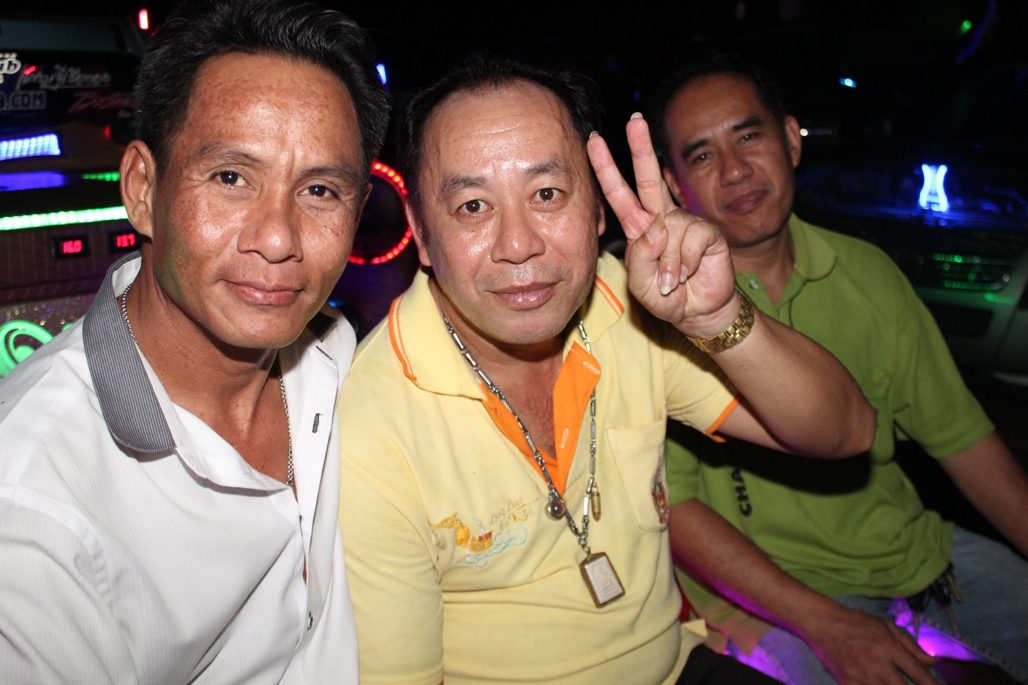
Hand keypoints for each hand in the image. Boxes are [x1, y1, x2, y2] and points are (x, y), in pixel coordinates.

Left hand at [586, 115, 736, 336]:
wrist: (697, 313)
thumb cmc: (665, 296)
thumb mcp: (640, 284)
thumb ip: (640, 257)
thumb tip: (657, 228)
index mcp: (639, 227)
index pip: (619, 193)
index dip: (607, 168)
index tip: (594, 141)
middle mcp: (661, 218)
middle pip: (649, 178)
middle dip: (641, 148)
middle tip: (635, 120)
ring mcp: (685, 223)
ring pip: (668, 230)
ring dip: (668, 263)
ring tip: (670, 281)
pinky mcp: (706, 232)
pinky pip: (690, 240)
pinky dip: (684, 263)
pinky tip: (687, 274)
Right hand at [802, 607, 937, 684]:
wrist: (823, 623)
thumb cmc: (856, 622)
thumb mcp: (886, 626)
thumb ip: (911, 645)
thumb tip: (933, 662)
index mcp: (890, 648)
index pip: (920, 675)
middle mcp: (879, 664)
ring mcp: (862, 676)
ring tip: (895, 684)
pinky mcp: (848, 682)